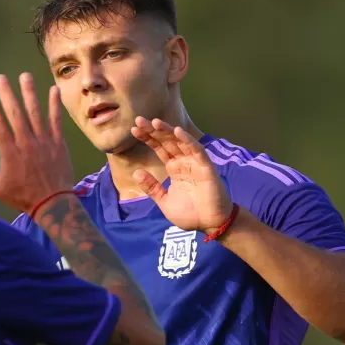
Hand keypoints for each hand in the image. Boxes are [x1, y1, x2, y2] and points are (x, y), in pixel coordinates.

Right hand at [0, 73, 74, 214]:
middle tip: (1, 78)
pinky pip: (56, 120)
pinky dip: (54, 105)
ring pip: (35, 112)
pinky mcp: (58, 143)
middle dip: (7, 94)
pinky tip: (53, 90)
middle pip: (15, 113)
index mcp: (10, 153)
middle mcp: (26, 143)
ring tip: (24, 76)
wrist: (53, 203)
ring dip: (29, 93)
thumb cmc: (23, 197)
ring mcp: (44, 141)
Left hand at [129, 117, 233, 232]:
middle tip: (139, 119)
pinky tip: (177, 131)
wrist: (210, 224)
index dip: (148, 138)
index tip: (134, 129)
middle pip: (167, 141)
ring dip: (168, 131)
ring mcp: (195, 163)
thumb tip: (135, 172)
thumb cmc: (190, 214)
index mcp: (174, 168)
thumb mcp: (164, 201)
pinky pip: (196, 150)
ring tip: (154, 122)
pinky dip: (187, 140)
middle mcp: (184, 162)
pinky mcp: (206, 167)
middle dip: (153, 130)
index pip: (159, 148)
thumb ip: (152, 187)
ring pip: (180, 142)